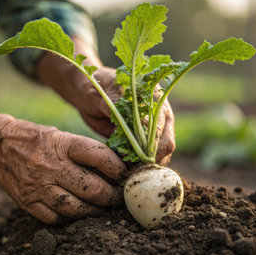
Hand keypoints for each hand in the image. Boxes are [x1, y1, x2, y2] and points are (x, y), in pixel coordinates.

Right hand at [0, 119, 126, 223]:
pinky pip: (55, 218)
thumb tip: (114, 170)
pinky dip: (71, 218)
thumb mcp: (60, 136)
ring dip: (95, 211)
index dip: (118, 168)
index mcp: (61, 144)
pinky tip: (78, 213)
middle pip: (91, 188)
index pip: (98, 156)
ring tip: (103, 208)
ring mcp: (37, 186)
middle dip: (112, 196)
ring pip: (76, 208)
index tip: (126, 175)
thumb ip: (83, 152)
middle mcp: (50, 165)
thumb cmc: (35, 139)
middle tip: (119, 197)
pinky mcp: (27, 202)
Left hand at [36, 37, 174, 164]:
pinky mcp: (142, 142)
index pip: (159, 126)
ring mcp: (153, 130)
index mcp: (156, 98)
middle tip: (129, 167)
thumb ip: (116, 104)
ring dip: (143, 165)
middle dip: (149, 158)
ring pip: (159, 156)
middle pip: (166, 144)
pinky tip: (122, 167)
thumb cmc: (96, 86)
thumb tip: (130, 124)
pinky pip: (146, 159)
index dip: (148, 143)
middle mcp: (160, 115)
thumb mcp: (103, 91)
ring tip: (124, 169)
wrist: (89, 93)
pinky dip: (136, 167)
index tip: (132, 155)